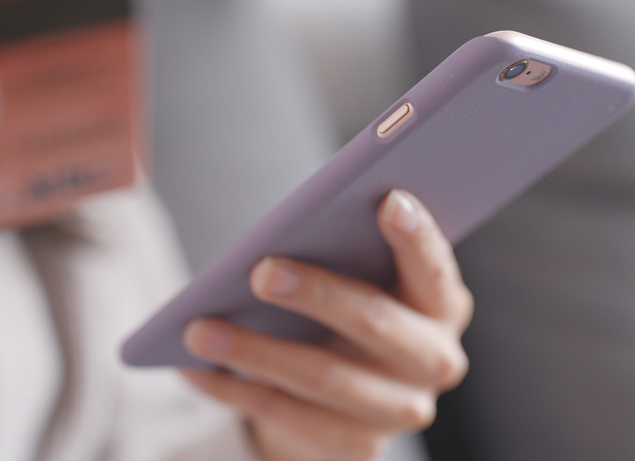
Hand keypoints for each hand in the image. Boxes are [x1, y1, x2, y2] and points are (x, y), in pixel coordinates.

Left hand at [181, 189, 472, 460]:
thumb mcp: (351, 277)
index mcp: (440, 305)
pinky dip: (234, 390)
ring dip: (254, 351)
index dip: (415, 237)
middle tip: (260, 272)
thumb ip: (340, 253)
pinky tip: (193, 369)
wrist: (342, 400)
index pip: (433, 269)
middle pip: (375, 323)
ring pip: (323, 377)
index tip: (389, 200)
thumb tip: (278, 244)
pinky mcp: (358, 446)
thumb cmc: (341, 310)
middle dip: (317, 294)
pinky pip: (288, 416)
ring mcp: (400, 409)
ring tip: (197, 329)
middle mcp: (434, 360)